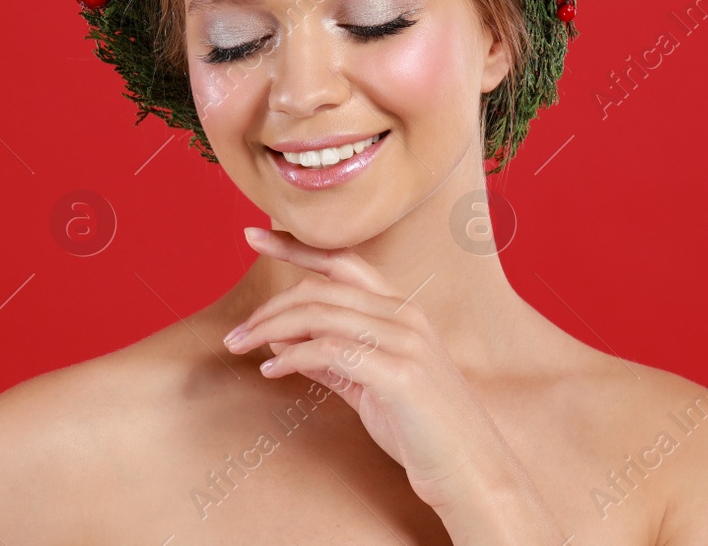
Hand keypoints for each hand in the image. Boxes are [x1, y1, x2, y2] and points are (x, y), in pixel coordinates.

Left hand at [223, 227, 548, 528]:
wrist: (471, 471)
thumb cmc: (422, 430)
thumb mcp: (370, 386)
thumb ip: (334, 360)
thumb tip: (284, 342)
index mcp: (401, 310)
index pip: (342, 261)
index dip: (295, 247)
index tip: (254, 236)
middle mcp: (405, 316)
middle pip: (322, 288)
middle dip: (270, 305)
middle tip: (236, 333)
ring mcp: (406, 342)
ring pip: (321, 315)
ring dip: (271, 329)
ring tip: (243, 347)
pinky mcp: (400, 374)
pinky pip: (332, 350)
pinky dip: (293, 356)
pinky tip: (272, 370)